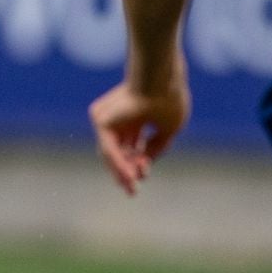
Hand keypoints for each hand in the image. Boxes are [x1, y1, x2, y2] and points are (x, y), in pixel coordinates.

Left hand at [88, 75, 189, 195]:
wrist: (159, 82)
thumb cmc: (169, 100)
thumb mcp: (169, 128)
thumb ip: (157, 146)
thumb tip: (145, 163)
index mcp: (136, 115)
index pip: (133, 144)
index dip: (139, 162)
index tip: (144, 176)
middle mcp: (120, 117)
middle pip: (119, 150)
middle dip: (126, 170)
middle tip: (132, 190)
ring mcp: (109, 118)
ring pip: (111, 152)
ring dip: (121, 171)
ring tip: (130, 188)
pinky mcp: (102, 120)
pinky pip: (108, 149)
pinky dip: (118, 164)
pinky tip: (128, 177)